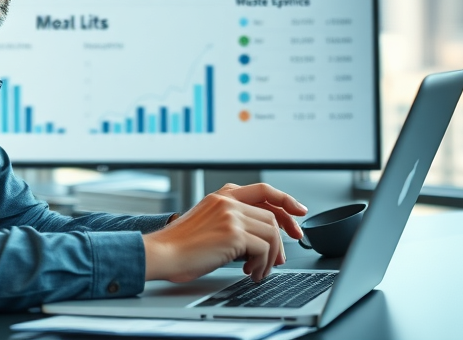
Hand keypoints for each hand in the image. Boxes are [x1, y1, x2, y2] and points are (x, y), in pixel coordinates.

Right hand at [142, 183, 306, 283]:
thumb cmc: (181, 246)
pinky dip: (263, 264)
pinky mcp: (233, 233)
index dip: (285, 200)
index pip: (264, 190)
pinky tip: (251, 272)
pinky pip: (264, 249)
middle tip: (285, 254)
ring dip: (270, 257)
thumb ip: (231, 220)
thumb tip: (261, 239)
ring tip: (258, 270)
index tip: (299, 212)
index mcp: (222, 195)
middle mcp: (228, 201)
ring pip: (271, 233)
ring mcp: (231, 215)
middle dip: (284, 237)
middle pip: (272, 215)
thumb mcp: (207, 222)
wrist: (163, 254)